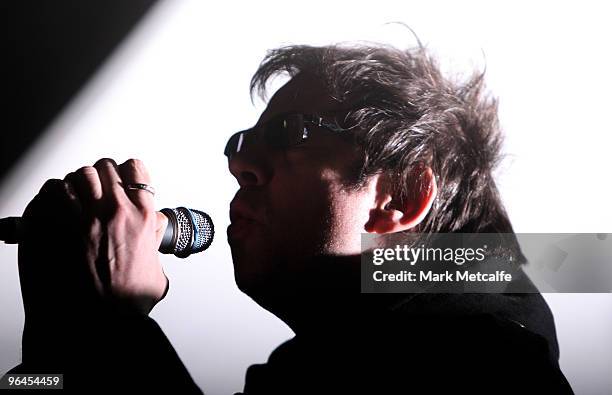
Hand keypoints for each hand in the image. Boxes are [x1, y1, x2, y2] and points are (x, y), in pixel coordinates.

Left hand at [19, 158, 167, 320]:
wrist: (92, 327)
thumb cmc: (123, 306)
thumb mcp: (156, 272)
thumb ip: (156, 242)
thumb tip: (156, 226)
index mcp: (140, 219)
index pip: (135, 170)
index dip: (128, 172)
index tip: (123, 179)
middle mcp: (112, 212)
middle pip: (103, 167)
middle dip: (99, 176)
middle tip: (95, 190)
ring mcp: (79, 218)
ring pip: (74, 176)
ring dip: (74, 184)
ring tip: (72, 198)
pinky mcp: (51, 226)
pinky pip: (48, 193)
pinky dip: (50, 196)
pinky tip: (53, 209)